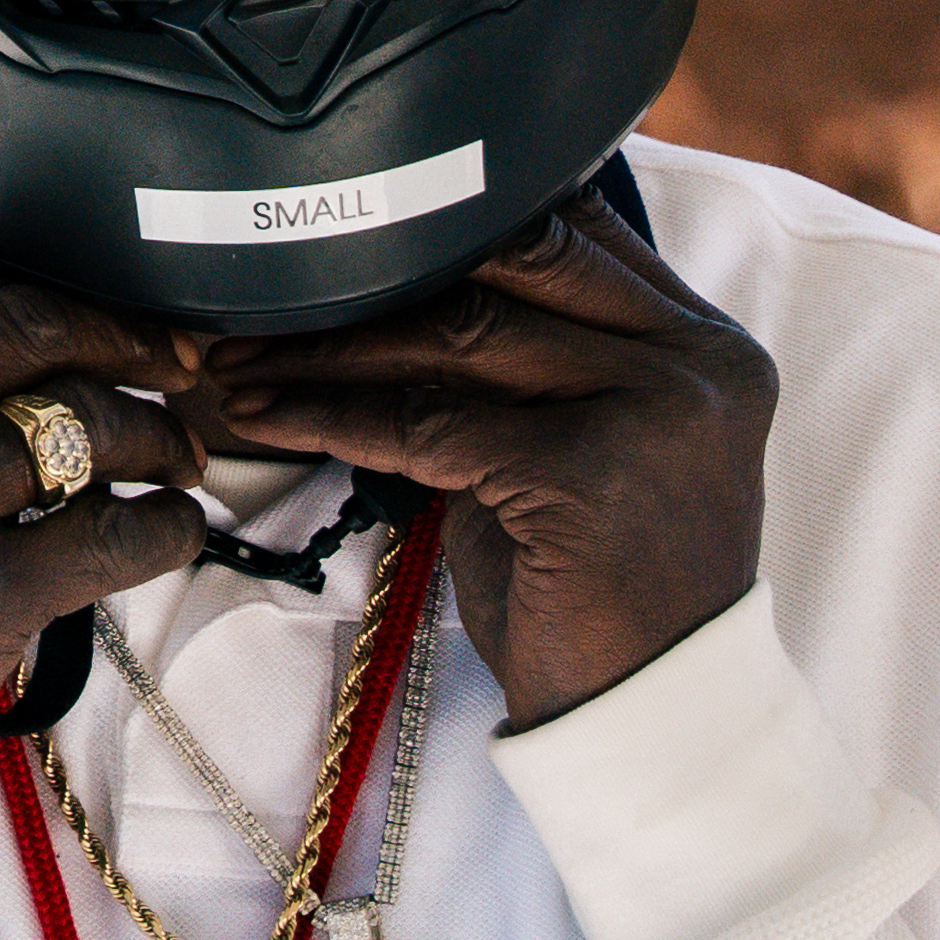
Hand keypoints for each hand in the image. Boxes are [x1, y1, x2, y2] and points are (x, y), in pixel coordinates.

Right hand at [0, 259, 231, 792]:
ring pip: (80, 422)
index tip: (77, 319)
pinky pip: (113, 535)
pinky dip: (166, 524)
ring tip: (175, 456)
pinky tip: (173, 527)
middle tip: (172, 359)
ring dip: (154, 431)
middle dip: (120, 335)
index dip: (26, 291)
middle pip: (22, 333)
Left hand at [200, 195, 774, 727]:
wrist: (651, 715)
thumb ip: (531, 359)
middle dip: (371, 274)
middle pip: (505, 268)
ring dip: (327, 345)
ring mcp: (648, 414)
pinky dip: (332, 415)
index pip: (561, 231)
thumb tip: (398, 274)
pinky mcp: (582, 477)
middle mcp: (692, 362)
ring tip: (239, 355)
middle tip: (260, 290)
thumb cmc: (600, 584)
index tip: (336, 234)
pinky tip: (265, 413)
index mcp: (701, 341)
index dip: (439, 224)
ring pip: (456, 336)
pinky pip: (427, 423)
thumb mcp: (580, 444)